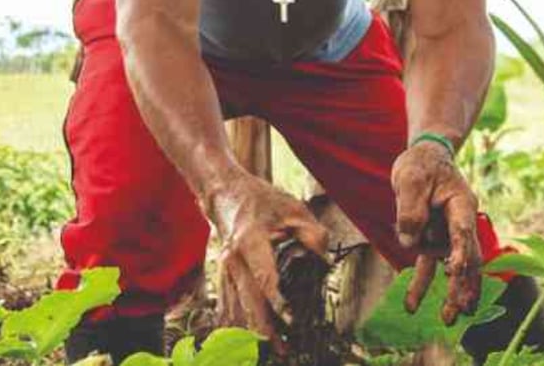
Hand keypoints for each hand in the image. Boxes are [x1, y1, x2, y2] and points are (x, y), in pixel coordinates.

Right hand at [206, 171, 329, 350]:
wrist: (225, 192)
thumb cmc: (260, 200)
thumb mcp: (293, 209)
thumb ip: (312, 234)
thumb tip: (322, 261)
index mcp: (251, 241)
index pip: (264, 277)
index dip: (277, 301)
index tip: (291, 320)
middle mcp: (234, 259)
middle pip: (248, 302)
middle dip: (266, 329)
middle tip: (284, 349)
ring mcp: (224, 268)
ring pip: (236, 308)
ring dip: (252, 331)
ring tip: (273, 349)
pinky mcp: (221, 274)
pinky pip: (228, 305)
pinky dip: (240, 323)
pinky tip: (250, 339)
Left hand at [391, 139, 481, 324]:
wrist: (425, 159)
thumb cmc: (420, 165)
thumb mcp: (410, 179)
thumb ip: (410, 209)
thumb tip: (409, 243)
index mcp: (460, 204)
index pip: (462, 231)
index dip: (460, 252)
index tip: (456, 271)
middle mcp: (459, 223)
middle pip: (467, 258)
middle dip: (465, 285)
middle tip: (463, 309)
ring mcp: (446, 234)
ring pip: (452, 269)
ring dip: (450, 293)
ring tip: (448, 319)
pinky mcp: (432, 241)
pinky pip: (427, 266)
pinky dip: (420, 285)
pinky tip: (411, 307)